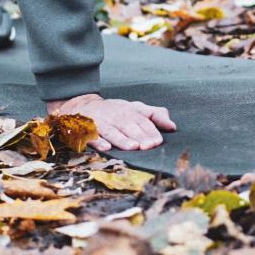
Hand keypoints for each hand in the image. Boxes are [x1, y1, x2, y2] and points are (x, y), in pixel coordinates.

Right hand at [46, 93, 175, 151]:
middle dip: (139, 136)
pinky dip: (99, 141)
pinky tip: (106, 148)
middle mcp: (115, 115)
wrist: (81, 106)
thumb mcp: (134, 108)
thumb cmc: (114, 111)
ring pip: (113, 131)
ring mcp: (101, 122)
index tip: (158, 141)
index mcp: (129, 110)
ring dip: (122, 139)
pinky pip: (92, 135)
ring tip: (132, 147)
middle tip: (148, 147)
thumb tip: (173, 126)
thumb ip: (154, 114)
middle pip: (129, 126)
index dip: (150, 131)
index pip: (142, 120)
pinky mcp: (86, 129)